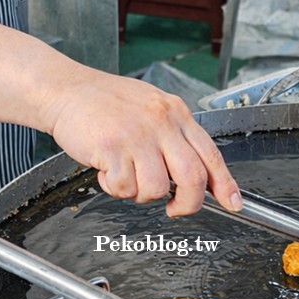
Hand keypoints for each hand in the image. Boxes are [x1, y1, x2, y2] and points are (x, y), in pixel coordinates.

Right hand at [41, 68, 242, 215]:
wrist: (64, 89)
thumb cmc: (105, 103)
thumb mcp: (152, 110)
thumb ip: (175, 138)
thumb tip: (195, 174)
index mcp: (176, 114)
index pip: (211, 154)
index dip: (225, 184)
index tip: (234, 203)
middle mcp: (162, 123)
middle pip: (193, 177)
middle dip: (188, 203)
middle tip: (175, 209)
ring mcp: (138, 135)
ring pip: (157, 188)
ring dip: (141, 194)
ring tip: (126, 176)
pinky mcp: (112, 148)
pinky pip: (124, 187)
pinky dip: (114, 187)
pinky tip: (106, 169)